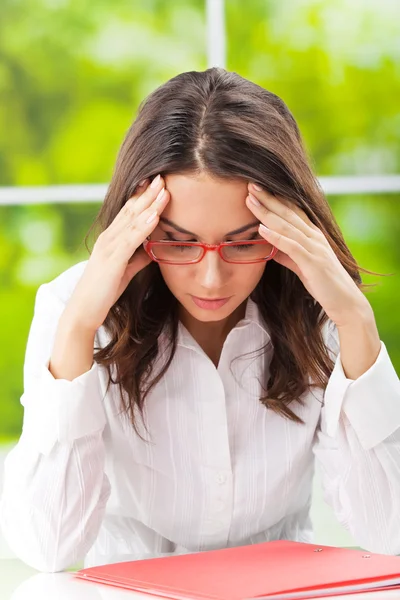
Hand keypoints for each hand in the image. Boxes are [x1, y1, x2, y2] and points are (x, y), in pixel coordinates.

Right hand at [65, 175, 169, 331]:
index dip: (142, 196)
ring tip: (163, 188)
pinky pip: (131, 240)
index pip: (128, 212)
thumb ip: (137, 257)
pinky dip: (144, 226)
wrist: (84, 311)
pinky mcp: (112, 260)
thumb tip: (152, 249)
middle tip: (162, 175)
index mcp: (111, 239)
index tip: (157, 182)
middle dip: (147, 193)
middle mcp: (108, 238)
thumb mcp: (125, 270)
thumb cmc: (104, 291)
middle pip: (131, 210)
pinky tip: (155, 215)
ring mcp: (109, 248)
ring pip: (132, 220)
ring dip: (149, 204)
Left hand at [245, 183, 367, 327]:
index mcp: (313, 235)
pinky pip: (291, 246)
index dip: (275, 199)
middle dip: (268, 198)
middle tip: (250, 184)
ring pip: (287, 225)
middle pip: (288, 212)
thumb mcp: (302, 266)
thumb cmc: (323, 284)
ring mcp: (314, 248)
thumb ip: (288, 255)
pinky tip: (261, 228)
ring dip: (267, 212)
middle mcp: (314, 236)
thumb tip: (272, 249)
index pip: (292, 211)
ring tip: (250, 200)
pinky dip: (275, 236)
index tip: (257, 189)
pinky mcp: (312, 262)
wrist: (345, 302)